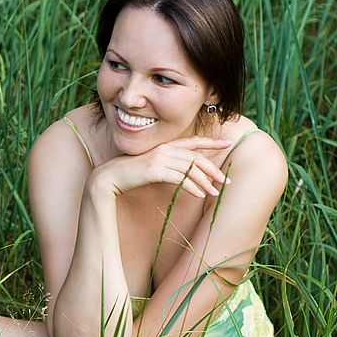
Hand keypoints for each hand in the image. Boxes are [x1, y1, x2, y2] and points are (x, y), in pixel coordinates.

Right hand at [92, 136, 232, 198]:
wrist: (109, 177)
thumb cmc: (129, 174)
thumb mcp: (150, 165)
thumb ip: (167, 164)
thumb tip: (183, 173)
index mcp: (165, 145)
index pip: (193, 141)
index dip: (211, 141)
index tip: (227, 143)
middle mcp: (164, 149)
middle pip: (196, 157)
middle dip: (213, 170)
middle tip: (226, 181)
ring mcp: (160, 158)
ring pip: (190, 169)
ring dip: (205, 182)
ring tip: (214, 193)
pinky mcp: (155, 170)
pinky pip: (180, 178)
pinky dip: (192, 187)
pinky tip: (199, 194)